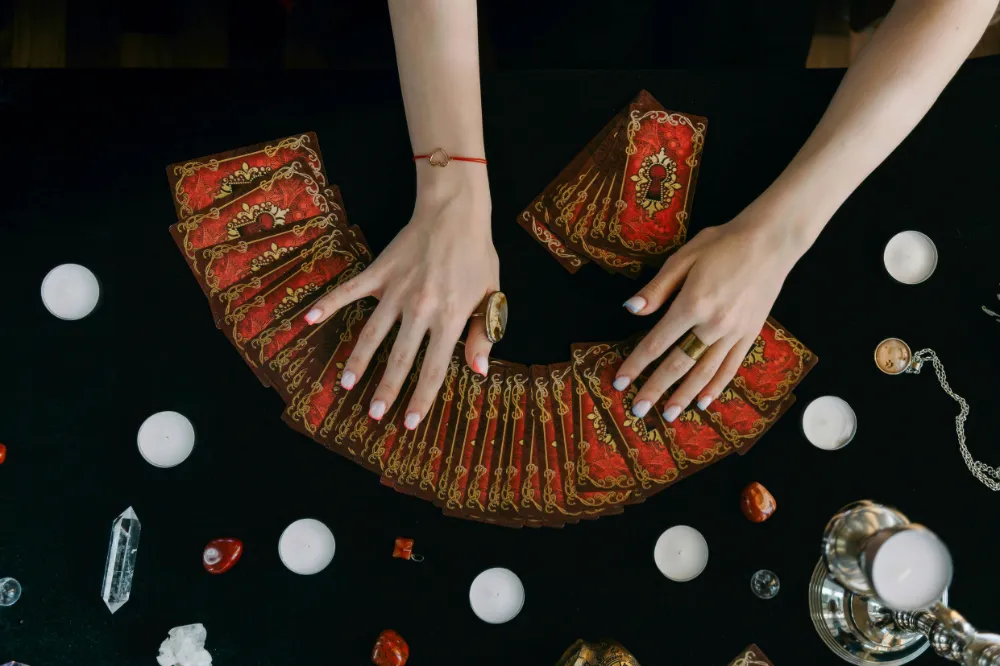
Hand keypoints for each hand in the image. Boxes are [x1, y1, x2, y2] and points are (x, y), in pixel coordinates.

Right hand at [305, 169, 497, 430]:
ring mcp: (397, 290)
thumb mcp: (492, 296)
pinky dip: (328, 305)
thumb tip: (479, 371)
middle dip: (386, 390)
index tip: (408, 422)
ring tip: (344, 385)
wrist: (455, 212)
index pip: (433, 367)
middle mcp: (420, 308)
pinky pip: (350, 292)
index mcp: (450, 317)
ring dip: (357, 361)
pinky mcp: (379, 272)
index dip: (421, 398)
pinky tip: (308, 321)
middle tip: (374, 414)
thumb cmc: (477, 256)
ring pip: (372, 333)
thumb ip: (483, 334)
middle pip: (400, 358)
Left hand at [614, 204, 806, 420]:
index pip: (657, 342)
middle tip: (638, 410)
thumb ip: (658, 288)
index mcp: (693, 304)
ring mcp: (735, 333)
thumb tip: (631, 310)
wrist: (771, 241)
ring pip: (705, 372)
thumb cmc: (723, 244)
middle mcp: (714, 324)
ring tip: (669, 415)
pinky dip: (716, 386)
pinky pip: (730, 367)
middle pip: (678, 364)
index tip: (620, 382)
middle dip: (655, 389)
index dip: (636, 364)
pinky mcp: (750, 334)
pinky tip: (703, 401)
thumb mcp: (684, 258)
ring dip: (684, 395)